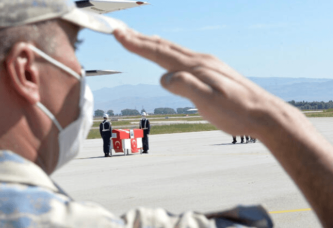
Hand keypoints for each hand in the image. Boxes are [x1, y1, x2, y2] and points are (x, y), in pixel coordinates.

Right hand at [114, 29, 300, 137]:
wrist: (264, 114)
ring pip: (174, 50)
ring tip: (140, 39)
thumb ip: (185, 86)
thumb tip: (164, 78)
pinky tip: (170, 58)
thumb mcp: (209, 102)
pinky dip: (168, 53)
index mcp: (196, 67)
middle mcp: (200, 61)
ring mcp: (207, 65)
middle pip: (164, 46)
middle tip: (121, 31)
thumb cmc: (236, 112)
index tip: (118, 34)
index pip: (159, 53)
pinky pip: (183, 57)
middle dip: (140, 38)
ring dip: (153, 43)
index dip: (137, 43)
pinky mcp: (211, 72)